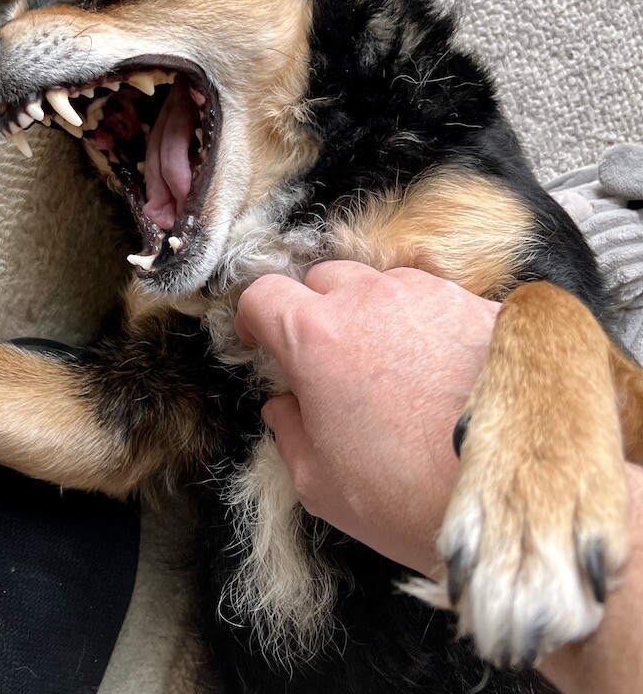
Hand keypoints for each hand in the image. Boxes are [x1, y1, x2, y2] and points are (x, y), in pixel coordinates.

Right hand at [235, 261, 499, 577]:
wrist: (518, 494)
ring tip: (385, 367)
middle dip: (310, 311)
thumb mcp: (321, 483)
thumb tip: (285, 409)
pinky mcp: (475, 303)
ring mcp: (426, 294)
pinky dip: (419, 322)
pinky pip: (430, 297)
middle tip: (323, 360)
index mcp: (314, 337)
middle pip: (319, 279)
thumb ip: (288, 433)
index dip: (253, 318)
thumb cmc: (412, 494)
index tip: (259, 340)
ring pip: (377, 282)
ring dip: (368, 313)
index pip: (262, 295)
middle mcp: (368, 300)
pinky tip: (433, 369)